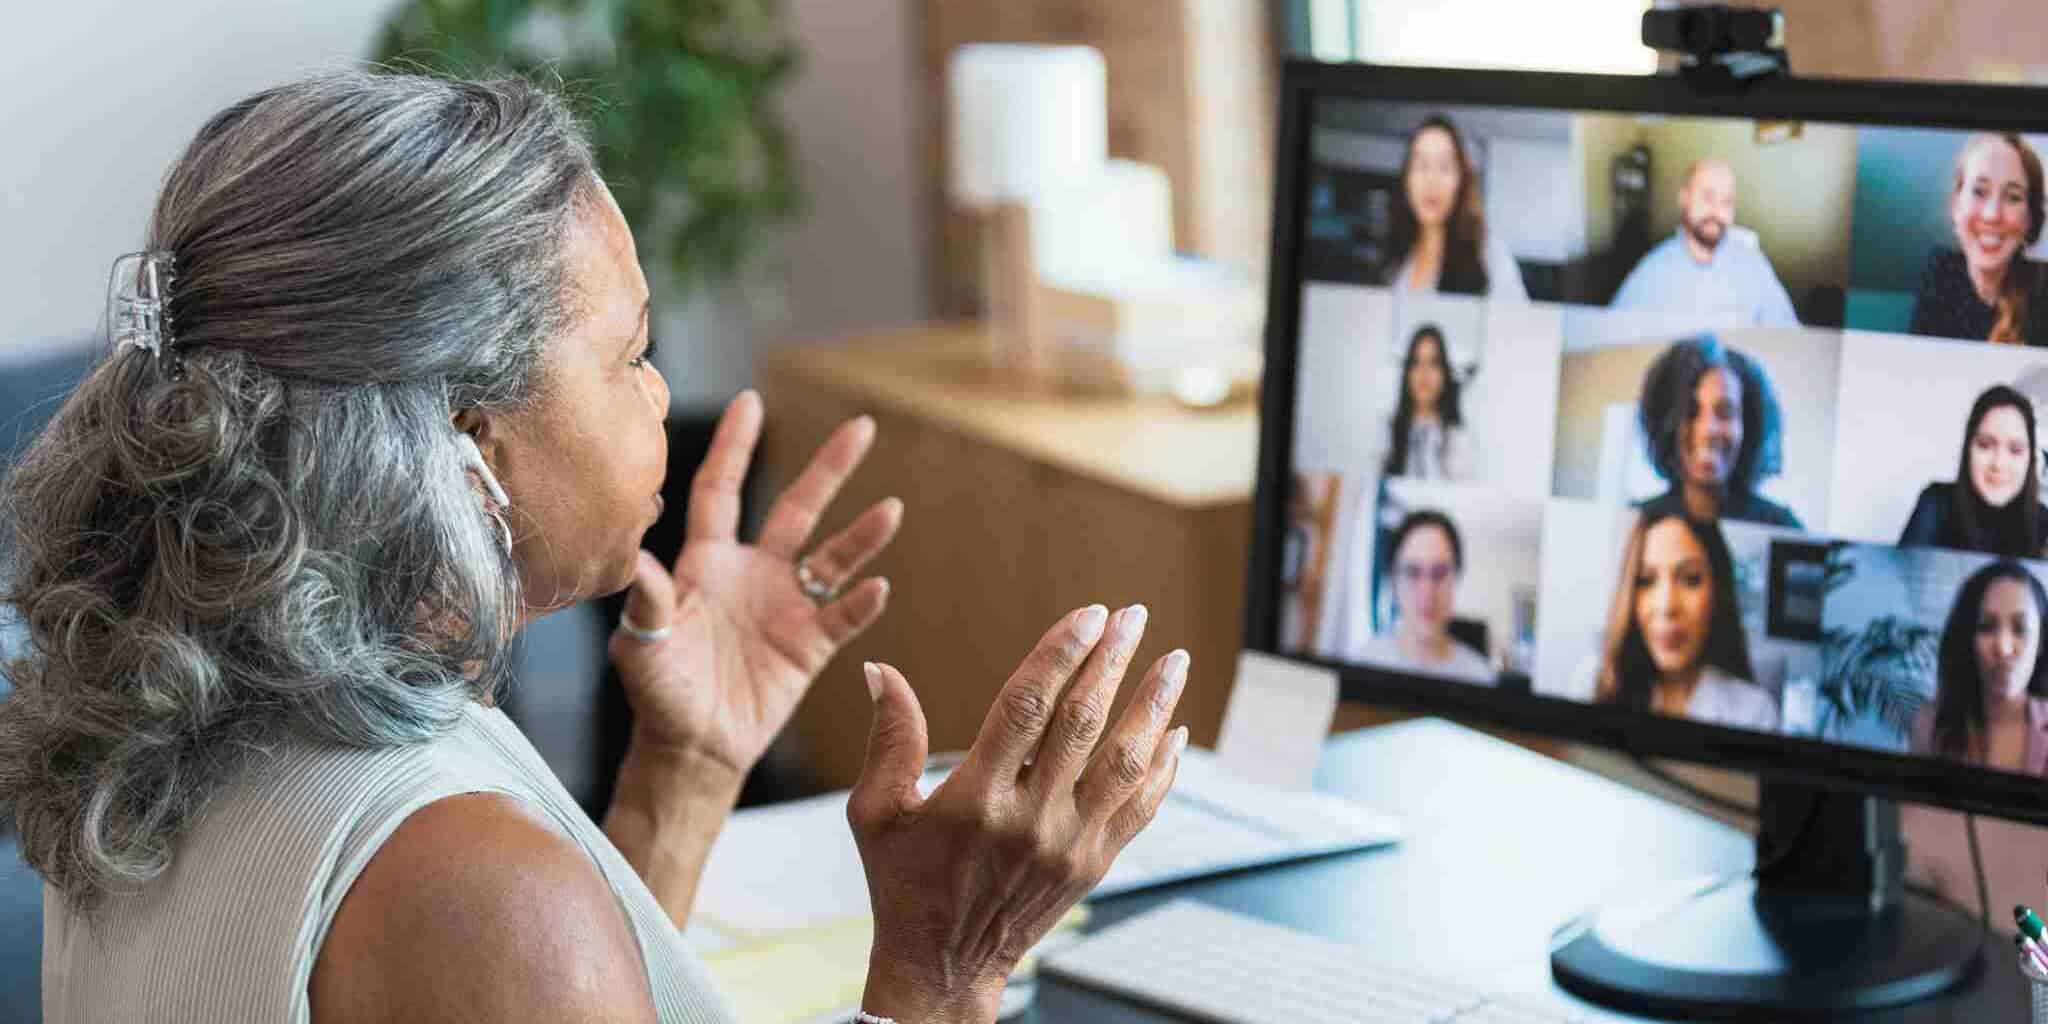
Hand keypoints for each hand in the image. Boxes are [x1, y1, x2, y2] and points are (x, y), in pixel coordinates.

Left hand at [609, 390, 902, 781]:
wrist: (691, 748)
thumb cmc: (657, 692)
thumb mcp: (641, 642)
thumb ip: (646, 598)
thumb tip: (635, 556)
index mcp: (707, 563)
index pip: (722, 490)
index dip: (735, 447)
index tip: (751, 402)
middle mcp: (753, 573)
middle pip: (797, 508)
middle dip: (829, 468)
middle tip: (863, 427)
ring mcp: (786, 606)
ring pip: (832, 558)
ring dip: (862, 535)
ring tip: (891, 509)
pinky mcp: (809, 645)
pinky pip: (842, 616)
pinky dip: (862, 602)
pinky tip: (878, 586)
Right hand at [848, 605, 1190, 1022]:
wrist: (944, 965)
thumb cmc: (903, 881)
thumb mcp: (876, 812)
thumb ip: (888, 738)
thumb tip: (880, 670)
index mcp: (974, 799)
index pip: (1026, 708)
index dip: (1060, 654)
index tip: (1090, 614)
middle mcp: (1029, 820)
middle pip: (1083, 724)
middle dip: (1112, 662)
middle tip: (1133, 616)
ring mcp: (1069, 845)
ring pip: (1125, 763)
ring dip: (1154, 707)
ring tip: (1175, 661)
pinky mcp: (1094, 864)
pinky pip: (1140, 808)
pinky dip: (1163, 767)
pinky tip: (1175, 731)